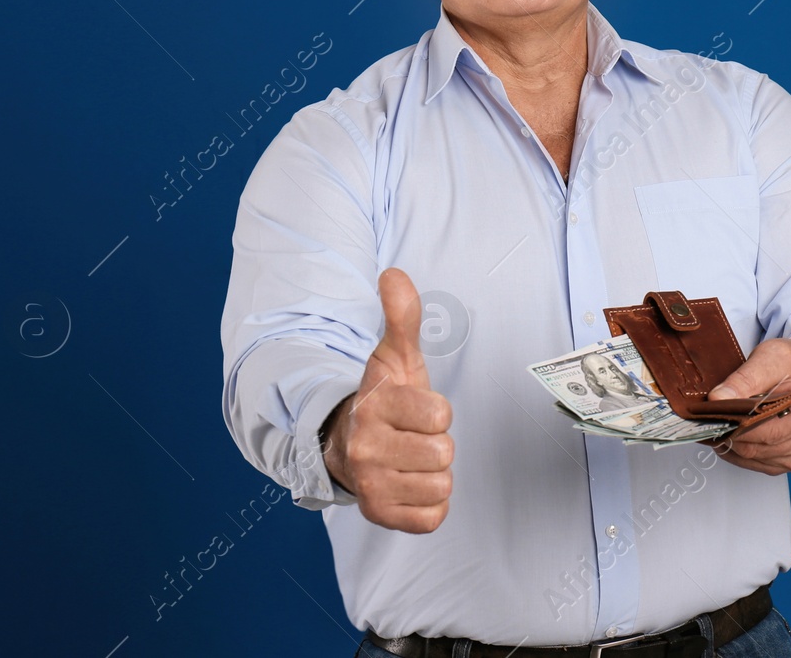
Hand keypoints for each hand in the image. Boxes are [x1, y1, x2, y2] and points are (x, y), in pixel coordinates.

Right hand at [323, 268, 453, 532]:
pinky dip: (429, 505)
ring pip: (441, 485)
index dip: (436, 411)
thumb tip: (393, 274)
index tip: (415, 410)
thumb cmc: (385, 400)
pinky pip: (434, 518)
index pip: (440, 413)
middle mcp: (365, 448)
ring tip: (410, 460)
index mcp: (373, 406)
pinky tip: (409, 485)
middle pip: (444, 452)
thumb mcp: (395, 357)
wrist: (346, 446)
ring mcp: (370, 486)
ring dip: (433, 474)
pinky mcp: (380, 517)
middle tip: (413, 436)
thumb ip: (401, 317)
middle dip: (436, 443)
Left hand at [706, 335, 790, 475]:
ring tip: (722, 422)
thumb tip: (718, 398)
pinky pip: (759, 463)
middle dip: (729, 432)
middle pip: (757, 447)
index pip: (764, 430)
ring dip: (733, 443)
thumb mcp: (771, 357)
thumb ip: (744, 378)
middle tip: (710, 416)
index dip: (734, 422)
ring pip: (754, 458)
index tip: (713, 413)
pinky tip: (734, 434)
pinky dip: (741, 452)